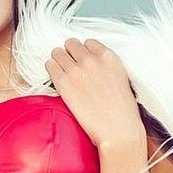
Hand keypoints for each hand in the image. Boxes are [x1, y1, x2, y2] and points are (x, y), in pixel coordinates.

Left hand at [46, 38, 144, 153]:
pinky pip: (49, 65)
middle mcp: (91, 59)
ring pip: (57, 52)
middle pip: (71, 44)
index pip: (88, 43)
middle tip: (71, 68)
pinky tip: (57, 80)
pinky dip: (51, 70)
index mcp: (108, 57)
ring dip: (58, 61)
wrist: (117, 130)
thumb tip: (92, 63)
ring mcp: (76, 70)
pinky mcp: (64, 82)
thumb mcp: (121, 78)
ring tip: (63, 73)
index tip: (84, 63)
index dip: (84, 53)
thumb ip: (106, 66)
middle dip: (70, 54)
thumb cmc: (122, 110)